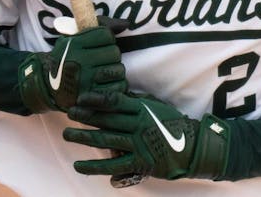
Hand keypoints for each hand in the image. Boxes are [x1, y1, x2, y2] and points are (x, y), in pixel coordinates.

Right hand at [18, 24, 126, 113]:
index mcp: (73, 45)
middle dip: (111, 55)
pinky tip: (107, 83)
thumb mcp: (74, 38)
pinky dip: (117, 84)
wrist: (46, 86)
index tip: (99, 44)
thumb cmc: (66, 58)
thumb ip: (101, 27)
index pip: (106, 35)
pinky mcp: (92, 96)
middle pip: (114, 52)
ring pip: (119, 70)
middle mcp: (78, 62)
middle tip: (102, 60)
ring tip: (105, 72)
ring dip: (115, 70)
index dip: (106, 38)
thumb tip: (126, 24)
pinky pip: (118, 86)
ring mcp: (85, 81)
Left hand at [63, 91, 229, 181]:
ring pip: (106, 140)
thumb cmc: (174, 124)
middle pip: (107, 119)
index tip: (81, 98)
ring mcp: (139, 144)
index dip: (96, 99)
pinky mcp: (140, 163)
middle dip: (85, 116)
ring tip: (67, 134)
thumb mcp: (158, 107)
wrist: (193, 147)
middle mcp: (139, 125)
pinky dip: (94, 166)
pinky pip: (113, 165)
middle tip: (69, 114)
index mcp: (144, 109)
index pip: (115, 101)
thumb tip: (120, 95)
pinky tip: (79, 165)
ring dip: (84, 137)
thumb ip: (139, 103)